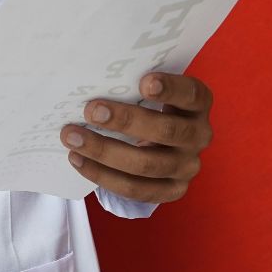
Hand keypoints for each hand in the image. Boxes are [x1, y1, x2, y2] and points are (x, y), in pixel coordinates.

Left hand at [62, 72, 213, 203]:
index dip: (170, 89)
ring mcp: (187, 167)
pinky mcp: (173, 190)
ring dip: (104, 152)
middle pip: (166, 131)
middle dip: (125, 121)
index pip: (192, 94)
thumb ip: (133, 86)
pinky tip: (79, 160)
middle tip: (91, 111)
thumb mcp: (151, 92)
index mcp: (198, 104)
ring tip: (73, 138)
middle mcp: (199, 136)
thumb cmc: (150, 106)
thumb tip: (90, 80)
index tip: (144, 82)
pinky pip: (136, 190)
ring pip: (147, 165)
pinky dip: (103, 175)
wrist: (162, 144)